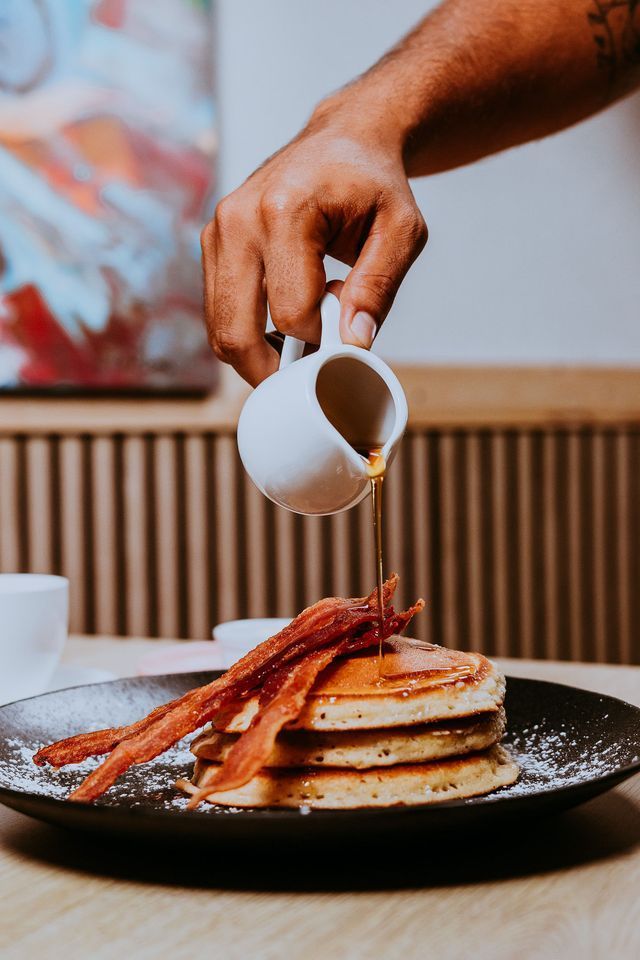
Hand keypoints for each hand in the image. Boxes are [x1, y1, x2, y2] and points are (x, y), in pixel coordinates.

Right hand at [202, 95, 427, 385]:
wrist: (342, 141)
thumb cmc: (373, 183)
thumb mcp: (402, 230)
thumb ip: (379, 287)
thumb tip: (353, 343)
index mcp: (286, 209)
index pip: (291, 312)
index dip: (320, 344)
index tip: (346, 340)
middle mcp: (240, 219)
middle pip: (237, 331)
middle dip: (275, 368)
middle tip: (312, 373)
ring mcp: (217, 231)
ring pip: (220, 330)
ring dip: (259, 353)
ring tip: (302, 338)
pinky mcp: (211, 245)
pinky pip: (218, 313)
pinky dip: (247, 333)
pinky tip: (283, 323)